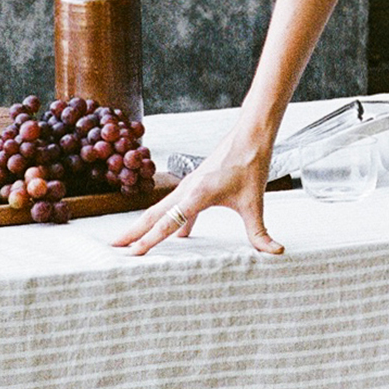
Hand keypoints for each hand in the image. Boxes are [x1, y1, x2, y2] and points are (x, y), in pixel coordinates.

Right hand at [112, 126, 282, 257]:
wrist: (250, 136)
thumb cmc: (250, 164)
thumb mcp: (254, 202)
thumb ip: (260, 232)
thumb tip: (276, 251)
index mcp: (197, 195)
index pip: (168, 224)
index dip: (149, 240)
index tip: (132, 253)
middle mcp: (186, 190)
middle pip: (153, 215)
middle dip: (133, 231)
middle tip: (112, 246)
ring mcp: (188, 186)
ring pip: (161, 209)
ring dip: (145, 224)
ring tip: (130, 240)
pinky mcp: (195, 184)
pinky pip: (176, 206)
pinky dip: (170, 220)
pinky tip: (181, 235)